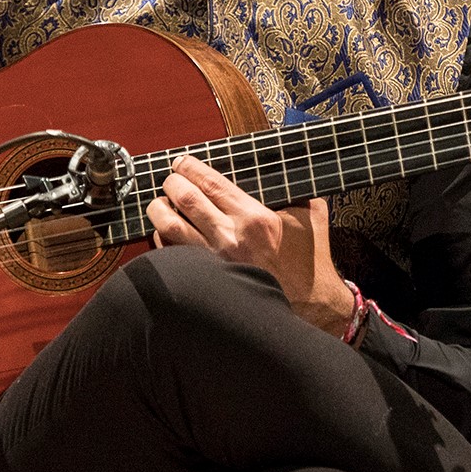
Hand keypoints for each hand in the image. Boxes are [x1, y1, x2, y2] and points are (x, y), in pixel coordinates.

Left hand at [147, 155, 353, 333]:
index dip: (190, 168)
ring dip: (159, 210)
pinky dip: (162, 239)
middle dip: (171, 183)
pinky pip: (170, 254)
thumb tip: (282, 169)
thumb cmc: (309, 265)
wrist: (309, 308)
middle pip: (186, 199)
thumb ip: (294, 190)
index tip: (182, 162)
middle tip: (170, 180)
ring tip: (160, 203)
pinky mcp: (204, 280)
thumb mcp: (311, 218)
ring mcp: (214, 261)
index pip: (212, 183)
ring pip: (170, 226)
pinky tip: (165, 232)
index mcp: (257, 219)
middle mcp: (232, 238)